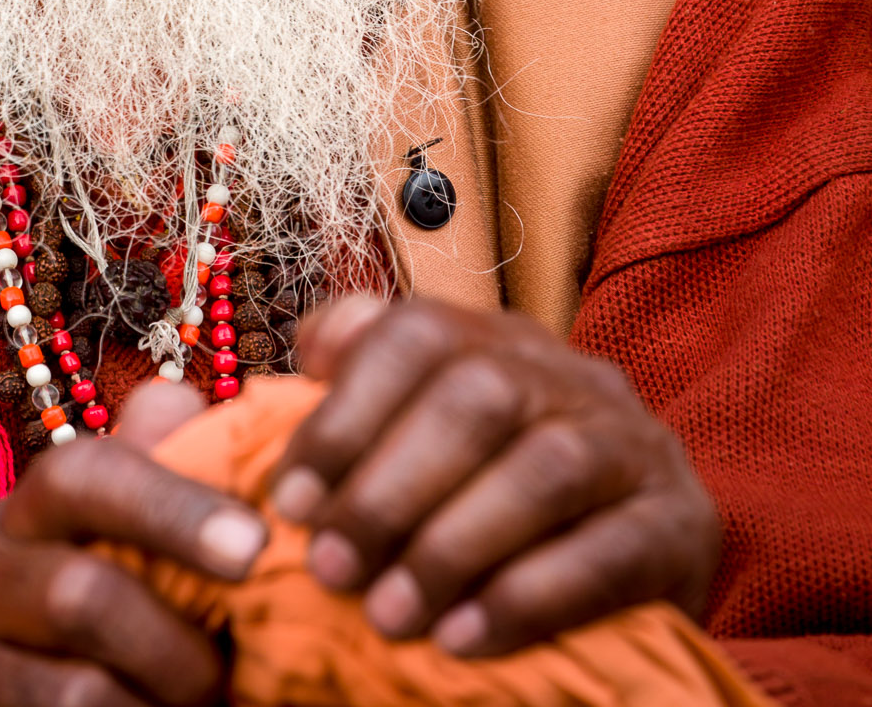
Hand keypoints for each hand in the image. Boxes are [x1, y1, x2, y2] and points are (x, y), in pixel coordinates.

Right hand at [0, 382, 259, 706]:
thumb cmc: (84, 628)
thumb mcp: (112, 552)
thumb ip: (152, 477)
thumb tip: (184, 403)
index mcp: (20, 514)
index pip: (83, 477)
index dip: (172, 506)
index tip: (253, 546)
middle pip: (80, 594)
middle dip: (176, 649)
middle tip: (224, 679)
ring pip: (72, 693)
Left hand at [269, 295, 721, 657]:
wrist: (639, 574)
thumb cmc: (500, 505)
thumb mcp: (435, 435)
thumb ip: (372, 386)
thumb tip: (312, 356)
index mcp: (503, 341)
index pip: (419, 335)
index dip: (346, 413)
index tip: (291, 501)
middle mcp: (574, 375)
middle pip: (479, 396)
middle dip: (390, 488)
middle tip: (331, 571)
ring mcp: (636, 444)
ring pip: (544, 468)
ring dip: (452, 546)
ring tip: (388, 615)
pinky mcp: (683, 525)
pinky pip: (609, 553)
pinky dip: (526, 598)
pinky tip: (462, 638)